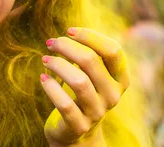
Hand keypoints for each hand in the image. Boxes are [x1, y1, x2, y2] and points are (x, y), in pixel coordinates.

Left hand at [41, 27, 129, 146]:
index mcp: (120, 79)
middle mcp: (113, 96)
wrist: (76, 131)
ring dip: (57, 64)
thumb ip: (89, 53)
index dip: (89, 36)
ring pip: (79, 81)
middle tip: (50, 43)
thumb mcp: (92, 73)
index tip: (69, 31)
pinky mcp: (79, 126)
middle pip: (91, 61)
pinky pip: (64, 104)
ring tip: (45, 59)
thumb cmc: (82, 91)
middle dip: (66, 46)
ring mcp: (97, 112)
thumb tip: (70, 33)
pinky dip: (50, 87)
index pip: (113, 50)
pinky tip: (43, 78)